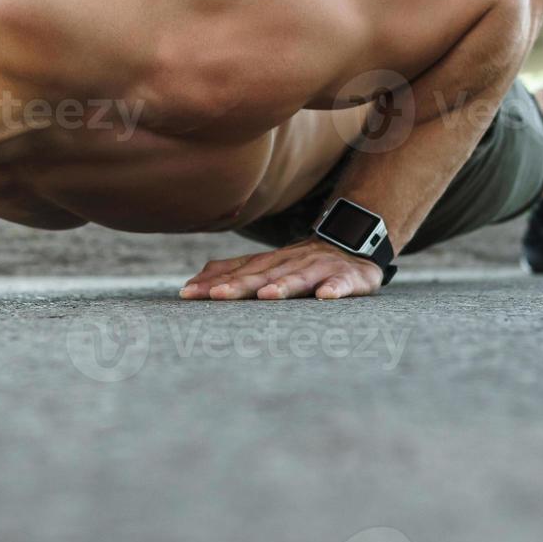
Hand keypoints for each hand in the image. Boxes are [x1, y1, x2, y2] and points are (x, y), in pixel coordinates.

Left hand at [179, 237, 383, 300]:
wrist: (353, 245)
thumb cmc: (303, 264)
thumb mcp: (268, 266)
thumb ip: (234, 272)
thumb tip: (191, 283)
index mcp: (272, 262)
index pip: (239, 272)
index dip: (214, 282)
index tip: (188, 293)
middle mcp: (292, 261)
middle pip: (264, 274)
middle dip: (240, 285)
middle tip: (217, 296)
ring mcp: (321, 267)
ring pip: (300, 277)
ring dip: (284, 285)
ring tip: (267, 295)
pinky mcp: (349, 276)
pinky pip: (342, 282)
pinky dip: (335, 289)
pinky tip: (326, 296)